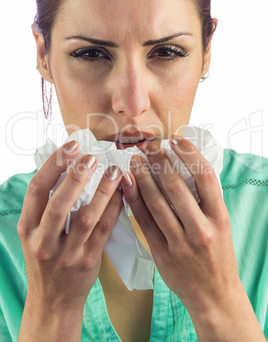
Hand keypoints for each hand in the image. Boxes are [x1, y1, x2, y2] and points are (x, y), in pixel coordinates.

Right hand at [18, 140, 122, 339]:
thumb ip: (46, 207)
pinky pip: (104, 230)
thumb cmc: (46, 260)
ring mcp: (66, 254)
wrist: (53, 300)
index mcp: (27, 229)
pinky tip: (122, 193)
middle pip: (59, 203)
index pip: (36, 190)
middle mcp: (43, 241)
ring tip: (114, 171)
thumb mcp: (35, 234)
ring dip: (101, 191)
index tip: (70, 147)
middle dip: (76, 176)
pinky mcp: (87, 261)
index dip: (53, 165)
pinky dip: (114, 209)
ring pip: (85, 217)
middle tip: (92, 157)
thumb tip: (69, 169)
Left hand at [121, 136, 264, 340]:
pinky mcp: (162, 253)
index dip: (190, 154)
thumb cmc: (218, 256)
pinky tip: (128, 185)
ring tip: (135, 159)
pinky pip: (145, 222)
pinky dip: (135, 200)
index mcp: (219, 218)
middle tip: (149, 146)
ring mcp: (180, 243)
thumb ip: (205, 200)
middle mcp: (201, 229)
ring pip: (157, 203)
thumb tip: (184, 167)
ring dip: (143, 178)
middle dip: (160, 162)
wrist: (214, 295)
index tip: (176, 140)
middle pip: (177, 187)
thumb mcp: (220, 225)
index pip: (206, 178)